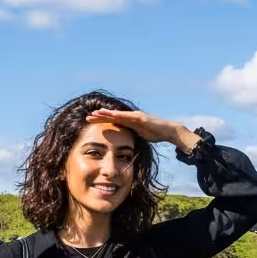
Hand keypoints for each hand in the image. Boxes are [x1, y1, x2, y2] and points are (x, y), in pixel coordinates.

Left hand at [85, 109, 199, 151]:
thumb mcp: (141, 136)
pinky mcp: (140, 117)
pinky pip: (126, 116)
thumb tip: (126, 143)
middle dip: (100, 116)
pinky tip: (108, 114)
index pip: (113, 121)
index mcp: (130, 122)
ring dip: (105, 114)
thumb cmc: (156, 134)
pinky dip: (117, 115)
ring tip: (94, 114)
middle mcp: (131, 117)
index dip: (102, 121)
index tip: (91, 122)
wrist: (169, 131)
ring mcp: (135, 115)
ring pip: (117, 114)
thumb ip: (133, 136)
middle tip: (87, 117)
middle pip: (112, 116)